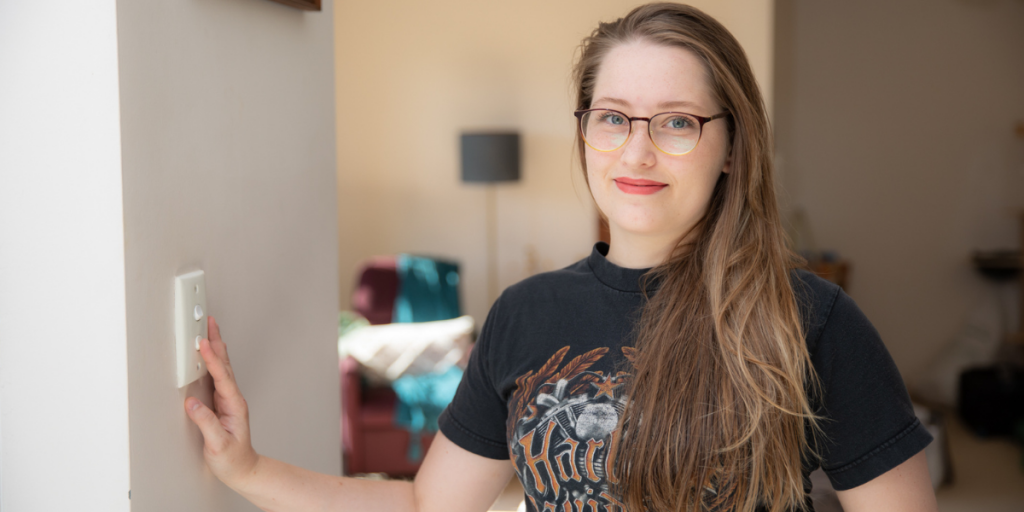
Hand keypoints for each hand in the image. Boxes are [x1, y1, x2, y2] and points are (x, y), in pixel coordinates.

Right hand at [184, 316, 260, 488]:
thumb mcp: (218, 444)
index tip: (205, 343)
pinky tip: (208, 355)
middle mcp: (233, 399)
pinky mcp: (221, 403)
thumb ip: (206, 423)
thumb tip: (192, 403)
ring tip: (209, 330)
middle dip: (217, 342)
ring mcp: (228, 400)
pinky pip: (216, 377)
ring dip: (215, 348)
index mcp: (234, 405)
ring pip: (221, 369)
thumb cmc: (232, 459)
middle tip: (210, 322)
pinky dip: (211, 362)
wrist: (242, 469)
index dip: (213, 359)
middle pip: (224, 365)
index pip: (222, 377)